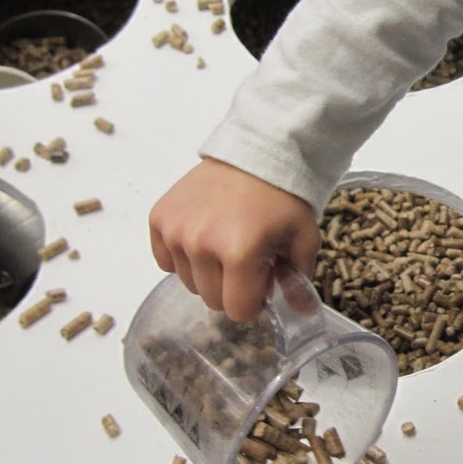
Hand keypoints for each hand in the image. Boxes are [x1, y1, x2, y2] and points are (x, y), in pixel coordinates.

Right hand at [149, 159, 321, 322]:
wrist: (256, 150)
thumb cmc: (283, 196)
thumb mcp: (303, 238)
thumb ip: (299, 280)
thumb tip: (302, 313)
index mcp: (240, 252)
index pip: (237, 310)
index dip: (254, 302)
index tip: (262, 284)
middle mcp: (200, 244)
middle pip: (211, 299)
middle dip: (232, 288)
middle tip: (248, 261)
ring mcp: (176, 230)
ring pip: (189, 282)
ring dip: (207, 273)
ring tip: (226, 244)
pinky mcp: (159, 218)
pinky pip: (165, 261)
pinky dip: (182, 257)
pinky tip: (203, 238)